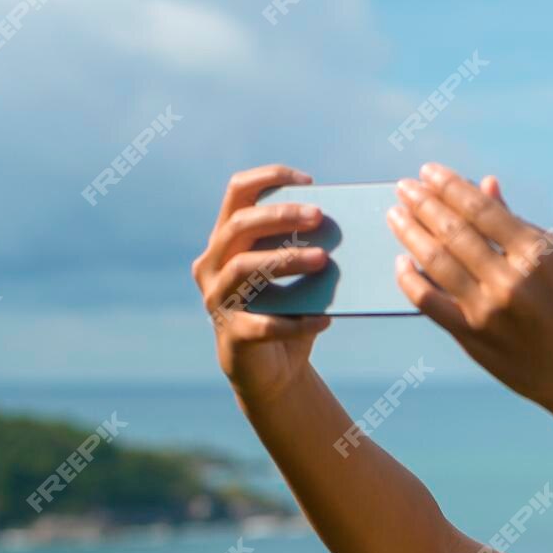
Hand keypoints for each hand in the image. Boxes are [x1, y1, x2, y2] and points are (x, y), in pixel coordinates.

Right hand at [191, 164, 333, 401]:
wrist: (273, 374)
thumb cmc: (287, 313)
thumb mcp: (295, 276)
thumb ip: (305, 247)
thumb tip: (340, 224)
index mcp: (226, 241)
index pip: (238, 193)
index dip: (269, 179)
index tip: (309, 181)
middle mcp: (212, 265)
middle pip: (239, 226)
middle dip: (281, 216)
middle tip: (320, 216)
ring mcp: (217, 300)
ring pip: (245, 268)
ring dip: (286, 260)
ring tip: (324, 260)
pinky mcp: (232, 336)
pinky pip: (265, 324)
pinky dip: (297, 321)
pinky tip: (325, 319)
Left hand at [388, 162, 552, 418]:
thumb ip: (519, 222)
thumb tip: (484, 185)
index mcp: (537, 255)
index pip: (481, 209)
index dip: (449, 186)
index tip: (428, 172)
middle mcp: (510, 281)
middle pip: (452, 230)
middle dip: (423, 202)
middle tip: (404, 187)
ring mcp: (488, 311)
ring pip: (434, 261)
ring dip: (409, 233)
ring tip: (396, 214)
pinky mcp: (472, 338)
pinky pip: (428, 303)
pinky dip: (409, 280)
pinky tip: (402, 262)